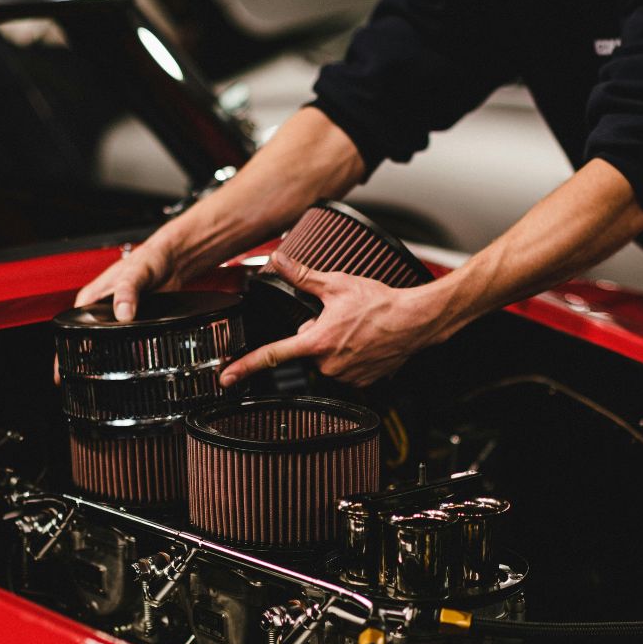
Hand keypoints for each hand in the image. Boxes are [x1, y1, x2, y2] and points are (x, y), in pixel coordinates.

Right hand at [60, 234, 187, 384]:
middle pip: (84, 343)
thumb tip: (123, 314)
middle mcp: (100, 312)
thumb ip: (128, 291)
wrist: (173, 261)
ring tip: (100, 388)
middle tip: (80, 389)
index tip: (61, 374)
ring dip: (101, 365)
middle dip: (79, 366)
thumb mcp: (136, 273)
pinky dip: (121, 359)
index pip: (68, 331)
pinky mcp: (133, 326)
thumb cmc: (149, 259)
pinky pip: (123, 346)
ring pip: (103, 348)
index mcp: (91, 299)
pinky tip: (125, 373)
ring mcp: (116, 321)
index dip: (63, 353)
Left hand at [221, 252, 446, 388]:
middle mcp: (329, 364)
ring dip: (334, 345)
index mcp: (316, 342)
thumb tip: (279, 261)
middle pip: (306, 350)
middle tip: (338, 319)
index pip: (272, 355)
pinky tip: (365, 341)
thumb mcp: (337, 284)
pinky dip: (352, 355)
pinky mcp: (362, 382)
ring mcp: (346, 376)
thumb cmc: (381, 303)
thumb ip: (303, 276)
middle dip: (316, 335)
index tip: (226, 378)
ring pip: (327, 360)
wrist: (416, 320)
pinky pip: (346, 368)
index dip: (245, 367)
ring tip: (356, 328)